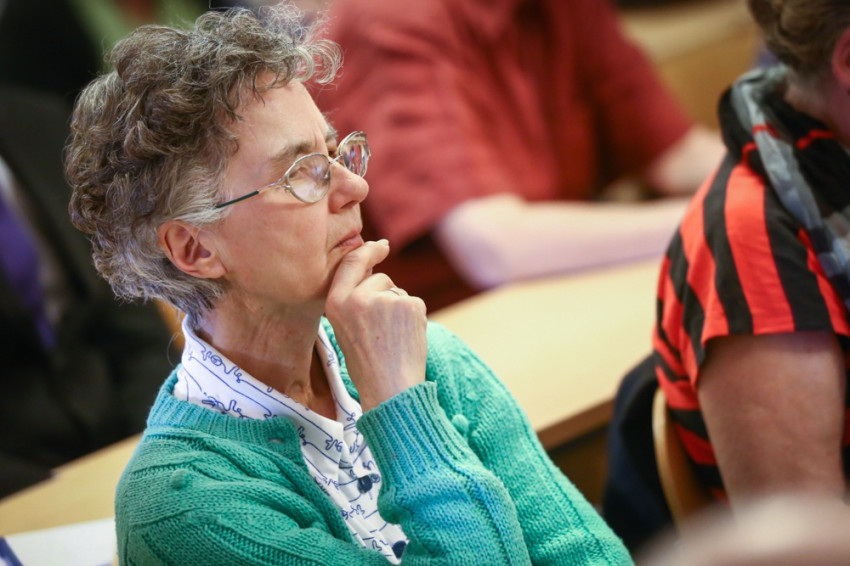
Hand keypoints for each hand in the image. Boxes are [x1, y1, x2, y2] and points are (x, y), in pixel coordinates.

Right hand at [325, 240, 427, 410]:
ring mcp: (385, 299)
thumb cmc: (366, 364)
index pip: (352, 264)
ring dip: (400, 308)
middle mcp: (358, 297)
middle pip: (380, 279)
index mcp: (336, 303)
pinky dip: (414, 317)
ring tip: (392, 338)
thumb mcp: (345, 328)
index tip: (381, 246)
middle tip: (383, 330)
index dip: (368, 251)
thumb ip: (354, 299)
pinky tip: (406, 338)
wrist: (390, 388)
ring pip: (398, 292)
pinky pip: (414, 302)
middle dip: (386, 295)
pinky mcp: (409, 304)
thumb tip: (375, 270)